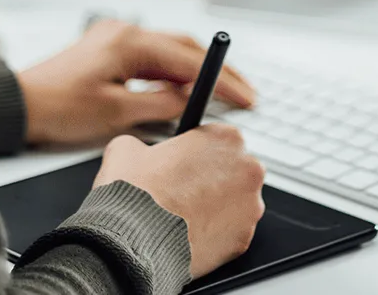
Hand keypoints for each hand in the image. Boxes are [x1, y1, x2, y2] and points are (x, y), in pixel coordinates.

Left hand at [16, 20, 257, 145]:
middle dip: (216, 69)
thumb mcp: (116, 114)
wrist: (20, 104)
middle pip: (184, 46)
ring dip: (195, 69)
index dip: (222, 79)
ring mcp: (116, 35)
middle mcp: (125, 31)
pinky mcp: (109, 46)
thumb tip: (192, 100)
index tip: (246, 95)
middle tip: (244, 91)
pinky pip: (152, 54)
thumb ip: (160, 104)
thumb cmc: (58, 108)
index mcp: (129, 42)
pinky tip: (183, 87)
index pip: (189, 60)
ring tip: (221, 91)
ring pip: (169, 49)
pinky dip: (172, 70)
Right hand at [96, 126, 265, 277]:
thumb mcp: (126, 149)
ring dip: (217, 208)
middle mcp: (248, 168)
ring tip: (186, 217)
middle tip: (184, 194)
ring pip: (236, 204)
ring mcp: (251, 205)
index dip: (197, 156)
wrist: (134, 239)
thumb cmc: (135, 193)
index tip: (185, 167)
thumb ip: (143, 145)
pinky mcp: (245, 238)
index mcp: (226, 137)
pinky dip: (216, 235)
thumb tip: (140, 152)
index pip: (217, 141)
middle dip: (212, 181)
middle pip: (233, 171)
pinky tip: (192, 235)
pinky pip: (232, 233)